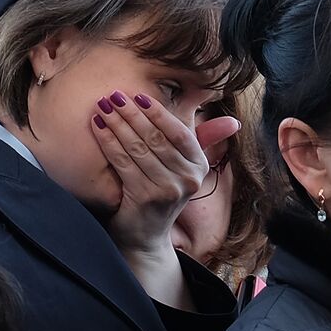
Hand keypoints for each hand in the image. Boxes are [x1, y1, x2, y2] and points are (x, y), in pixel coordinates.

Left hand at [91, 90, 240, 256]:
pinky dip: (109, 141)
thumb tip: (232, 121)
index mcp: (200, 166)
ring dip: (118, 124)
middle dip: (133, 114)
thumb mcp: (183, 167)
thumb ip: (198, 140)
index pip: (180, 133)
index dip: (159, 113)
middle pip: (156, 138)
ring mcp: (168, 190)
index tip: (139, 97)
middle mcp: (188, 179)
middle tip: (114, 96)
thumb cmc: (160, 193)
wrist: (145, 235)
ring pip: (138, 148)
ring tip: (102, 107)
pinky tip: (98, 127)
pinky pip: (123, 162)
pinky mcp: (145, 197)